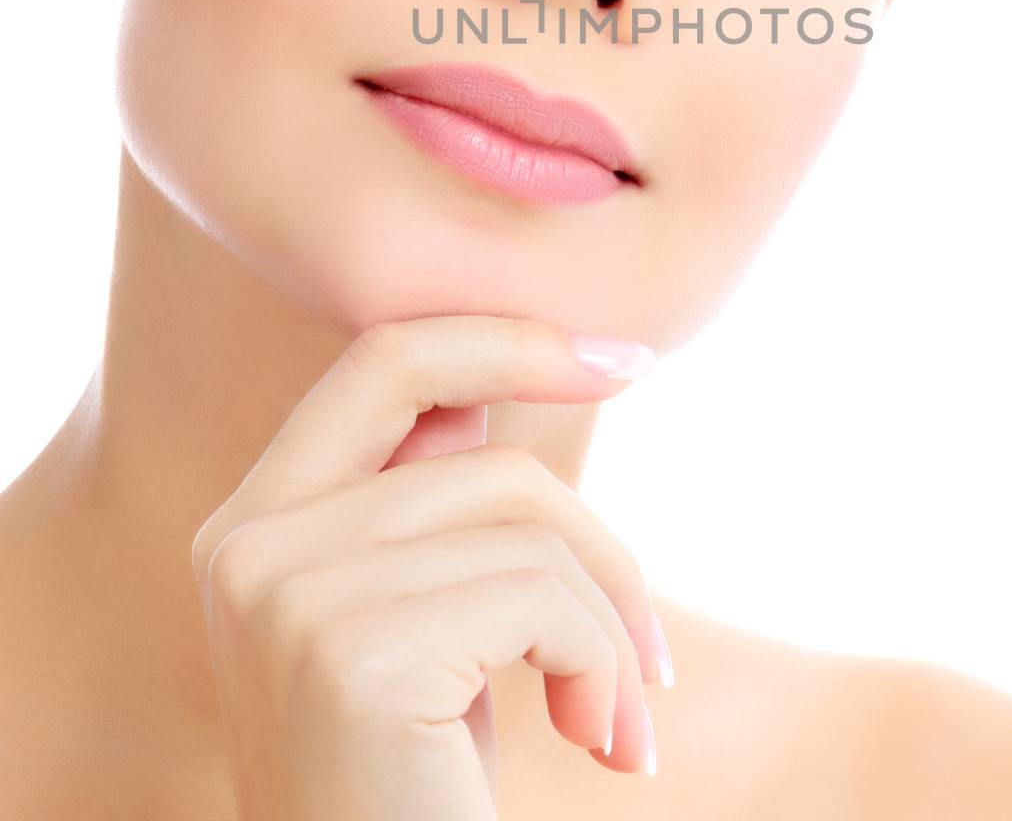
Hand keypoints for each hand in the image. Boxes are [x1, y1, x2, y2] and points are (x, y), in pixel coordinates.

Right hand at [190, 315, 666, 818]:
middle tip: (659, 647)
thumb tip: (501, 388)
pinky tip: (603, 749)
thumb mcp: (422, 630)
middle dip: (601, 543)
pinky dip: (605, 669)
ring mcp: (289, 593)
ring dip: (614, 631)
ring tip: (621, 724)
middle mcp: (249, 544)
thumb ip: (431, 506)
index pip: (384, 359)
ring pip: (532, 529)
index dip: (505, 337)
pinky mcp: (349, 652)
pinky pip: (544, 600)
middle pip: (487, 459)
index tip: (622, 356)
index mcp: (257, 523)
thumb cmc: (414, 789)